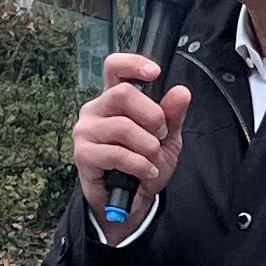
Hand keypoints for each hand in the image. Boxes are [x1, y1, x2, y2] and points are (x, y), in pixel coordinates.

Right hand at [74, 54, 189, 216]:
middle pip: (123, 94)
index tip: (155, 72)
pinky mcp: (83, 154)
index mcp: (114, 99)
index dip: (133, 64)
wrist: (133, 201)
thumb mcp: (167, 139)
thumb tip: (181, 92)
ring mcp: (86, 130)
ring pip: (123, 126)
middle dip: (152, 116)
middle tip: (161, 135)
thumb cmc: (144, 164)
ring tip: (152, 158)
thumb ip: (173, 115)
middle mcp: (96, 109)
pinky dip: (139, 165)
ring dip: (148, 146)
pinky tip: (145, 172)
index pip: (115, 67)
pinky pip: (116, 153)